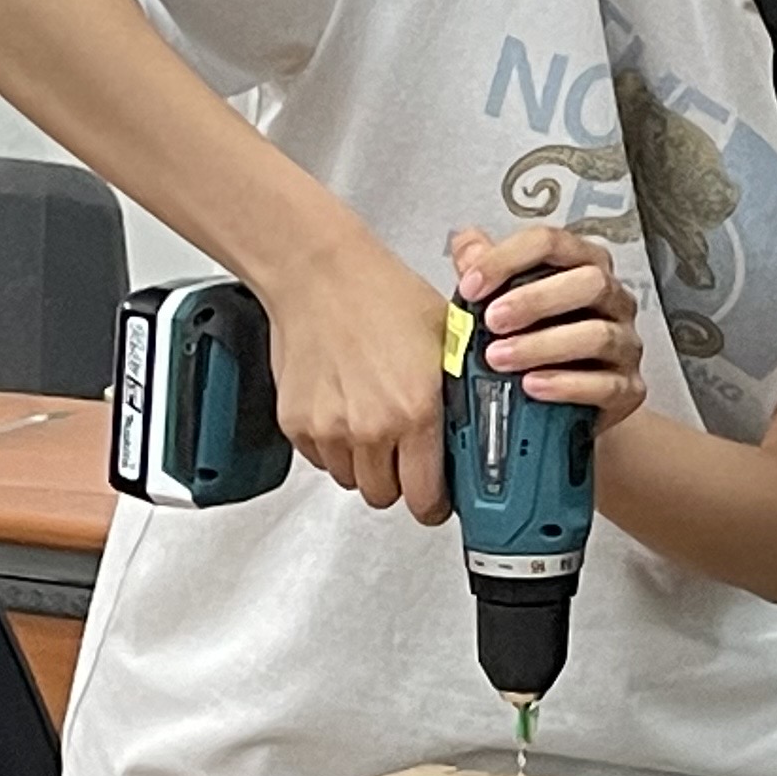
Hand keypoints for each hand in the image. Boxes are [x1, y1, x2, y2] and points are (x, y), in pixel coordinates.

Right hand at [261, 243, 453, 520]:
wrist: (318, 272)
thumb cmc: (380, 293)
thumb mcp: (447, 338)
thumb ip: (462, 393)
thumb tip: (480, 428)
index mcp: (415, 411)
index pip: (426, 500)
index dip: (434, 503)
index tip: (436, 496)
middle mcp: (371, 428)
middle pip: (386, 496)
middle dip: (398, 480)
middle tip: (403, 451)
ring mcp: (329, 429)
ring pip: (352, 480)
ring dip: (364, 462)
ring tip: (371, 420)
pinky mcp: (296, 424)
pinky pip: (320, 459)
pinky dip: (332, 445)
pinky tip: (343, 408)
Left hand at [448, 225, 644, 432]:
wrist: (556, 406)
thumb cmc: (532, 343)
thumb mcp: (500, 302)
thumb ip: (484, 270)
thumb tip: (466, 243)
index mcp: (582, 265)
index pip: (551, 243)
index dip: (507, 260)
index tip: (471, 285)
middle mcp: (612, 299)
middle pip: (589, 282)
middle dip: (535, 300)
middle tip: (492, 321)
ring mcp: (625, 344)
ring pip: (597, 335)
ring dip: (542, 345)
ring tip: (499, 358)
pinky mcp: (629, 388)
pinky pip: (606, 385)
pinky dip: (566, 385)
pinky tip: (532, 385)